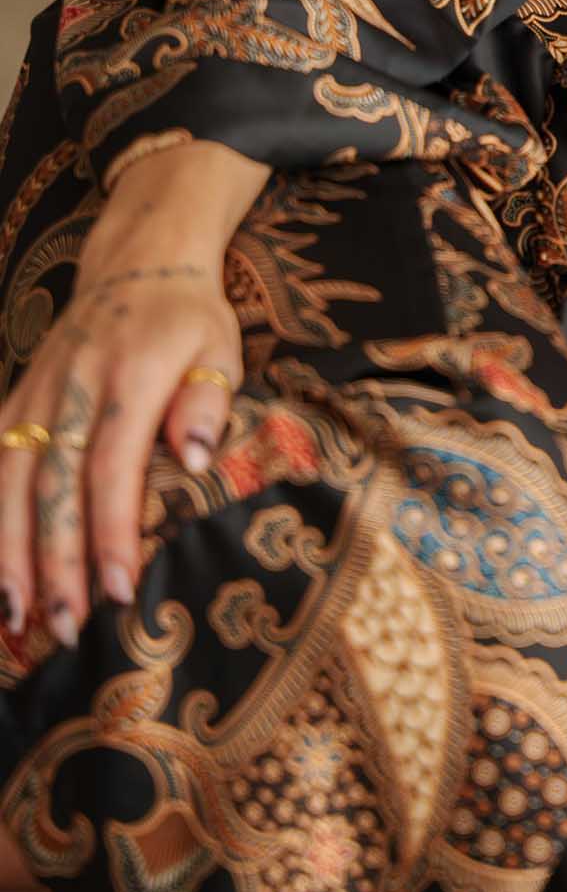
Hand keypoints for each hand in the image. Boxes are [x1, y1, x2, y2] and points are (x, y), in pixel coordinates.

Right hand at [0, 210, 244, 649]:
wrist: (137, 263)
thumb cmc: (189, 320)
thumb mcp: (220, 346)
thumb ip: (208, 399)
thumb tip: (196, 458)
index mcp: (132, 372)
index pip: (114, 462)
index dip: (112, 529)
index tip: (118, 588)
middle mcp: (74, 384)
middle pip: (54, 483)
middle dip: (54, 562)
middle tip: (65, 628)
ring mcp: (38, 394)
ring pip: (11, 481)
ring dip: (10, 554)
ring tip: (18, 620)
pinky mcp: (16, 401)